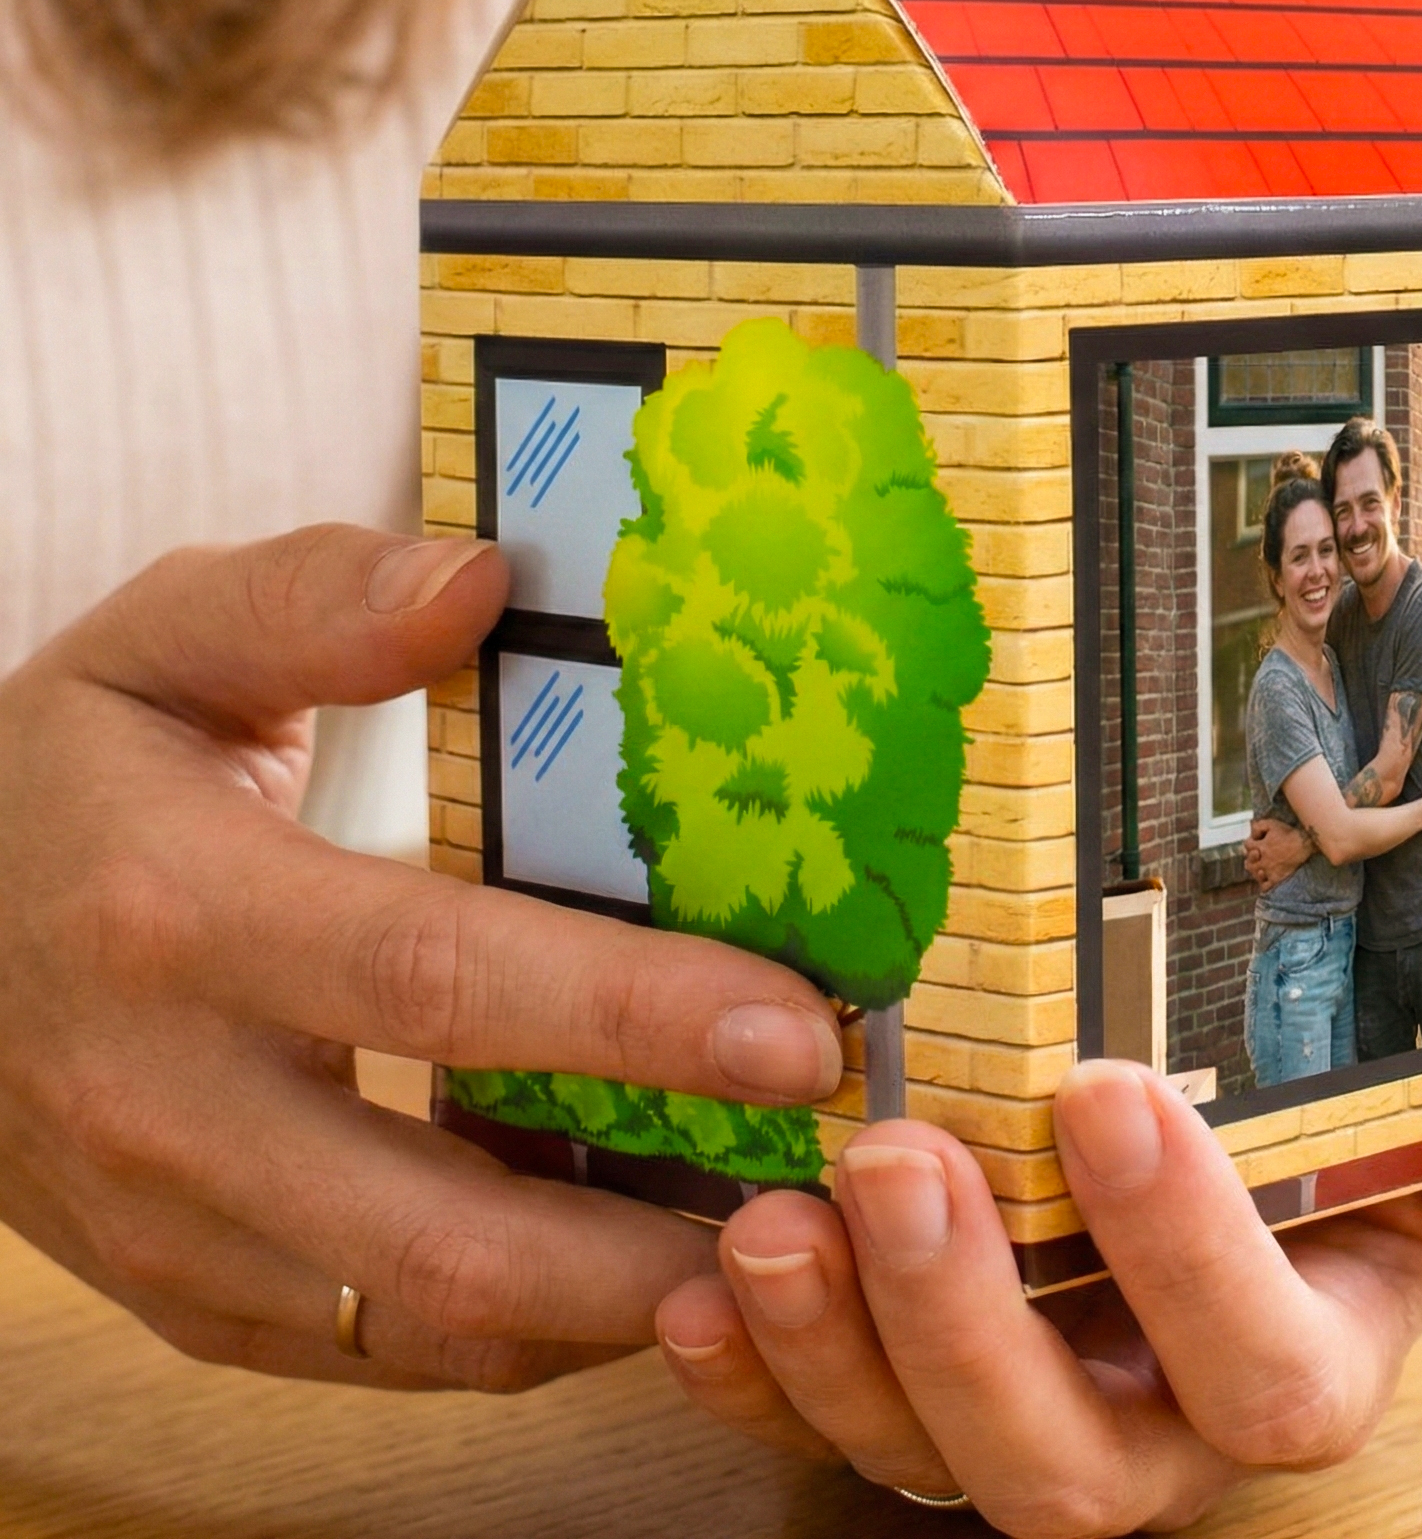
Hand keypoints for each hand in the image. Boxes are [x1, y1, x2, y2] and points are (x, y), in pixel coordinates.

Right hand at [0, 525, 841, 1389]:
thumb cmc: (59, 779)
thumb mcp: (157, 644)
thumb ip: (312, 599)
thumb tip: (480, 579)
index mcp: (178, 915)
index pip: (438, 978)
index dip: (633, 1012)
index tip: (801, 1029)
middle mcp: (168, 1104)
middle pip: (444, 1221)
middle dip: (661, 1232)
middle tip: (832, 1193)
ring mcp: (174, 1229)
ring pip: (428, 1326)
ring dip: (618, 1306)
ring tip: (774, 1242)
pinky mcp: (196, 1297)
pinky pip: (385, 1353)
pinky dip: (531, 1328)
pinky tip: (643, 1259)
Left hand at [656, 1067, 1421, 1534]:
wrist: (1239, 1140)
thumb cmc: (1362, 1137)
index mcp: (1301, 1362)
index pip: (1265, 1376)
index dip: (1190, 1262)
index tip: (1110, 1091)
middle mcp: (1155, 1429)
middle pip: (1063, 1469)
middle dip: (972, 1331)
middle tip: (900, 1162)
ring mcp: (1023, 1417)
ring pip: (923, 1462)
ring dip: (837, 1355)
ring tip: (774, 1222)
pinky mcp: (905, 1392)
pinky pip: (817, 1429)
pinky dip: (753, 1374)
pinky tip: (704, 1281)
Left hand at [1243, 815, 1309, 890]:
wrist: (1304, 844)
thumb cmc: (1288, 833)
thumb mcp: (1271, 824)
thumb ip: (1258, 827)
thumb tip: (1252, 833)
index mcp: (1260, 846)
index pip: (1247, 845)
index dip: (1250, 842)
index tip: (1256, 841)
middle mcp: (1263, 859)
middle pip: (1248, 862)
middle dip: (1250, 857)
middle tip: (1256, 855)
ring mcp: (1270, 870)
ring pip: (1255, 874)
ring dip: (1254, 869)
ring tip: (1259, 866)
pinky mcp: (1277, 878)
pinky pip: (1265, 886)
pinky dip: (1263, 883)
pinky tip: (1266, 877)